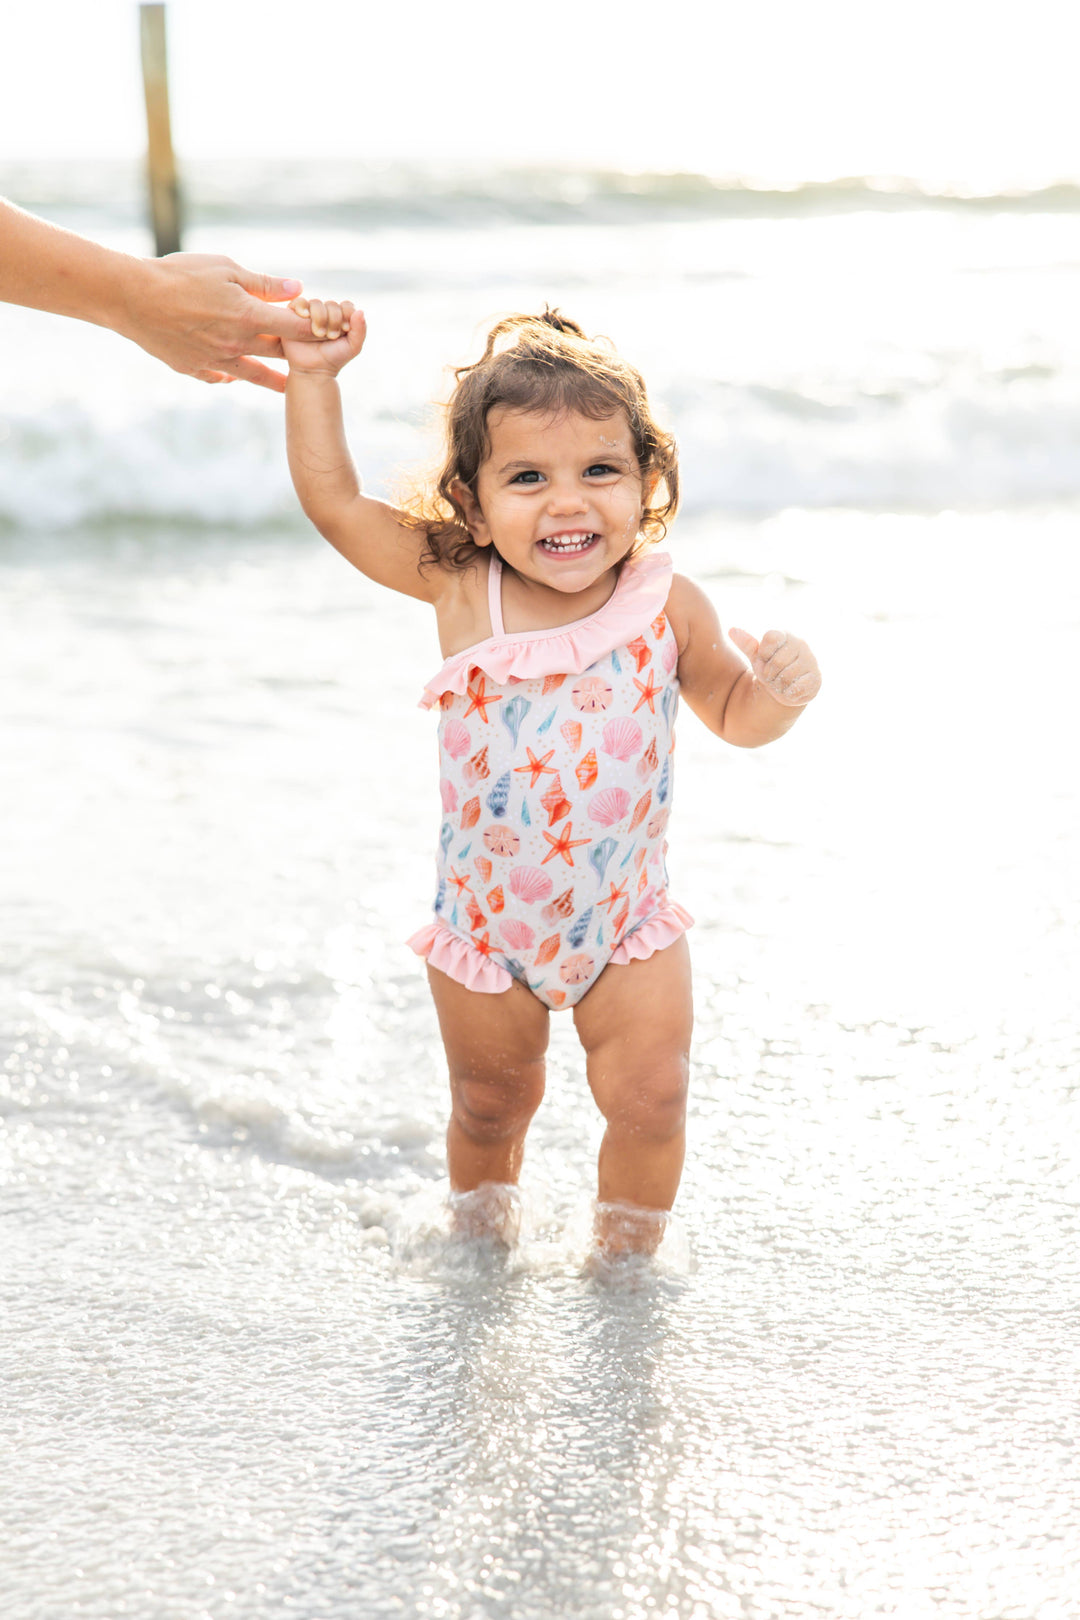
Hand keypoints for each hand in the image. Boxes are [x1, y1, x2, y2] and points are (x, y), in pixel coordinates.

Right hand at [124, 253, 321, 391]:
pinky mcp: (193, 368)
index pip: (294, 328)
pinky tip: (232, 375)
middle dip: (297, 354)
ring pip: (253, 374)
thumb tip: (297, 289)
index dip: (313, 328)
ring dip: (274, 380)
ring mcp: (215, 360)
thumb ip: (263, 283)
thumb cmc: (179, 274)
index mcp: (248, 316)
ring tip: (288, 387)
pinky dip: (228, 375)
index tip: (326, 329)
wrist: (131, 297)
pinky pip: (218, 376)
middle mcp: (236, 344)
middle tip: (313, 357)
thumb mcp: (224, 268)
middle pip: (278, 354)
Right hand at [283, 297, 366, 374]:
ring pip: (316, 303)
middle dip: (334, 320)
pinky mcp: (294, 315)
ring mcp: (310, 313)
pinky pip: (298, 303)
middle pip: (332, 304)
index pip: (347, 306)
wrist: (313, 370)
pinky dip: (302, 307)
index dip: (347, 314)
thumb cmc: (334, 358)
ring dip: (320, 317)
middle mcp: (326, 313)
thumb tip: (360, 311)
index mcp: (341, 317)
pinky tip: (305, 316)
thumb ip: (360, 330)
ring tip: (319, 334)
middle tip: (331, 336)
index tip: (345, 330)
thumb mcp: (353, 347)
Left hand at [728, 627, 820, 706]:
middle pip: (776, 661)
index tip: (765, 659)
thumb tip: (732, 630)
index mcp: (786, 635)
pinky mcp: (816, 679)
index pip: (770, 638)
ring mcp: (811, 661)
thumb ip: (747, 644)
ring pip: (786, 677)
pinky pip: (796, 688)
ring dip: (777, 685)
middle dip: (769, 673)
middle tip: (771, 675)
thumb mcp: (757, 657)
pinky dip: (788, 693)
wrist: (785, 688)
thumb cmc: (770, 669)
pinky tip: (789, 690)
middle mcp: (801, 645)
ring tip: (779, 683)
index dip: (763, 654)